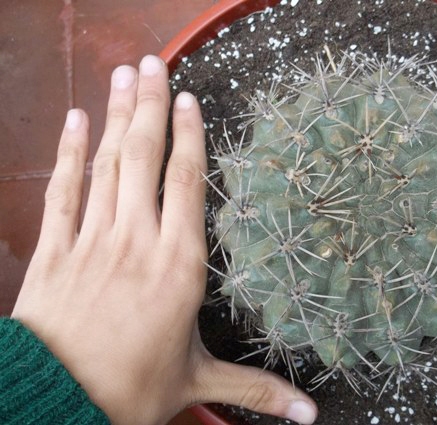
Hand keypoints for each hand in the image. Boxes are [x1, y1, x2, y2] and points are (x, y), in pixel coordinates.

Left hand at [11, 55, 316, 424]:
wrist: (53, 407)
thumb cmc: (130, 392)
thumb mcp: (199, 383)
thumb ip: (257, 389)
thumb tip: (309, 415)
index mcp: (178, 267)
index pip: (187, 184)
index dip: (189, 137)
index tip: (188, 99)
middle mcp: (137, 242)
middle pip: (144, 158)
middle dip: (150, 106)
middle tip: (152, 61)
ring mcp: (92, 241)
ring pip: (106, 164)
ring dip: (116, 115)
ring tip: (123, 74)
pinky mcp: (55, 251)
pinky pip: (63, 191)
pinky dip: (68, 152)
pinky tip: (76, 118)